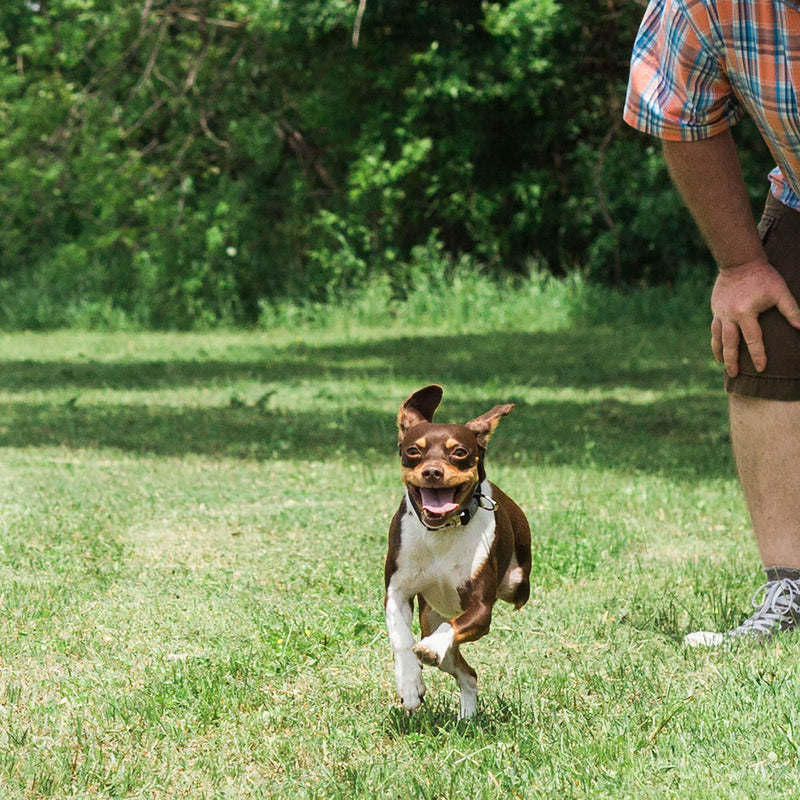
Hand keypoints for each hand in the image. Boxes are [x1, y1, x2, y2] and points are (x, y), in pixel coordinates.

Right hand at [710, 259, 799, 375]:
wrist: (739, 262)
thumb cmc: (763, 277)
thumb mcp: (780, 292)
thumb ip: (791, 310)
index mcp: (746, 313)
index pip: (753, 339)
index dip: (758, 355)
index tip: (761, 368)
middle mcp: (730, 316)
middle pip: (729, 344)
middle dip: (731, 361)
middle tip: (733, 375)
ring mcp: (720, 313)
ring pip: (717, 337)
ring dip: (719, 352)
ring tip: (722, 364)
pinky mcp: (715, 309)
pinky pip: (714, 328)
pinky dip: (716, 339)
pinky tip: (718, 345)